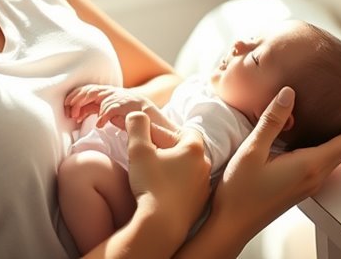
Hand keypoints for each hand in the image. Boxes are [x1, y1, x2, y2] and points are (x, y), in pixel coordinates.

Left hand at [65, 85, 154, 128]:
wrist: (147, 114)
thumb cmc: (123, 112)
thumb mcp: (105, 109)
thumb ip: (92, 109)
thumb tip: (76, 115)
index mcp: (104, 92)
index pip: (86, 89)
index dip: (74, 95)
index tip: (65, 105)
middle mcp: (109, 92)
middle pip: (89, 90)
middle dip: (76, 99)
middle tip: (68, 109)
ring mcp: (116, 97)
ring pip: (97, 96)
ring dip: (84, 105)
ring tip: (77, 117)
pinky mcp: (124, 106)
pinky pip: (110, 110)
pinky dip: (103, 118)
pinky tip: (99, 125)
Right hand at [124, 111, 210, 239]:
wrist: (161, 225)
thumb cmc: (151, 185)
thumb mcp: (138, 150)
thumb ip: (137, 126)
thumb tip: (136, 115)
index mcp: (194, 149)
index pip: (185, 131)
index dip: (167, 133)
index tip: (154, 140)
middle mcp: (204, 166)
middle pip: (187, 151)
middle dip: (170, 151)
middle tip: (152, 158)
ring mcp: (204, 187)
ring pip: (189, 171)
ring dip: (175, 170)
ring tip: (156, 177)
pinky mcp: (200, 205)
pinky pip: (189, 189)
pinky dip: (177, 188)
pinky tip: (162, 194)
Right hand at [213, 87, 340, 236]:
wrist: (232, 224)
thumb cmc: (240, 191)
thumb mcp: (252, 150)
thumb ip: (273, 121)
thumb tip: (288, 93)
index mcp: (309, 166)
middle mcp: (315, 177)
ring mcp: (309, 184)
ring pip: (338, 157)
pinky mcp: (301, 187)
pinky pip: (326, 163)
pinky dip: (333, 146)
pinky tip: (323, 139)